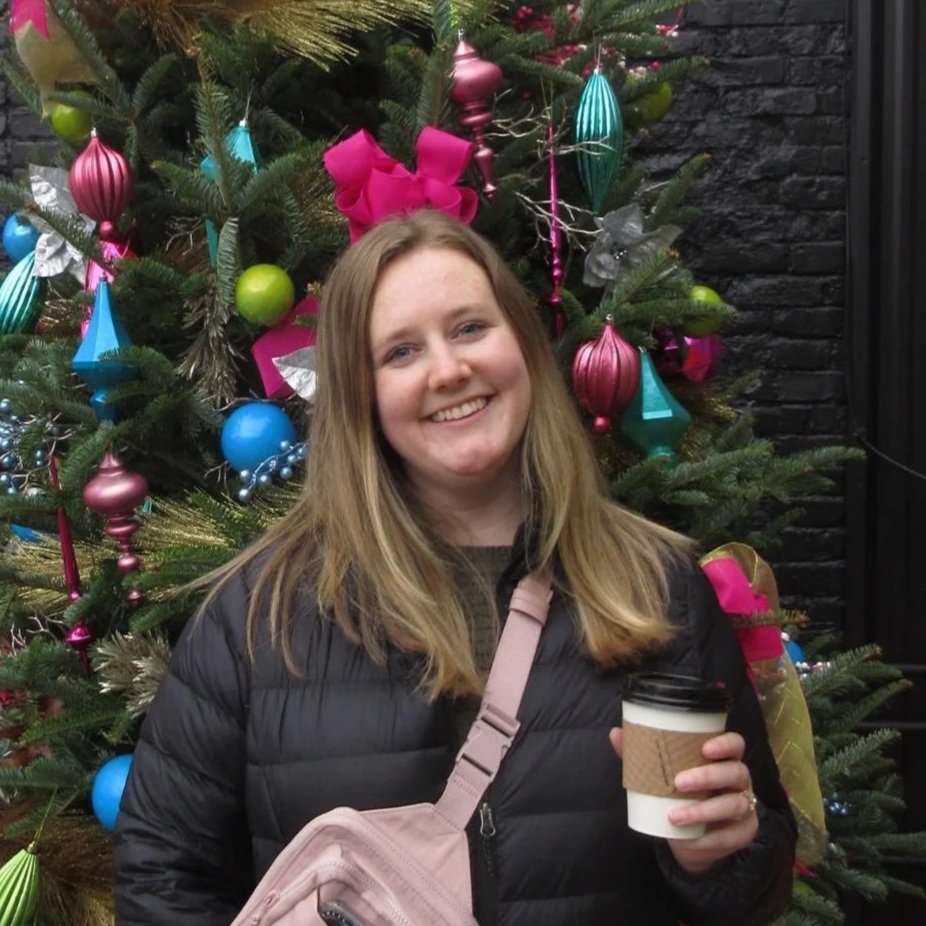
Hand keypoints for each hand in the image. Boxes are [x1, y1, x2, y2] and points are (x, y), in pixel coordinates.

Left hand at [609, 728, 758, 873]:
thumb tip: (615, 733)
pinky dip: (708, 840)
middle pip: (735, 771)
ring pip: (734, 805)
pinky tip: (689, 840)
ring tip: (674, 816)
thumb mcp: (660, 775)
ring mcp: (744, 806)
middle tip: (678, 783)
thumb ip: (641, 755)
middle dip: (708, 776)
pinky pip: (731, 836)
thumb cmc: (676, 795)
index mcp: (722, 759)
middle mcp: (738, 780)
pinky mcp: (743, 832)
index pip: (735, 744)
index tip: (705, 748)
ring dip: (703, 811)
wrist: (688, 838)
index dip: (725, 744)